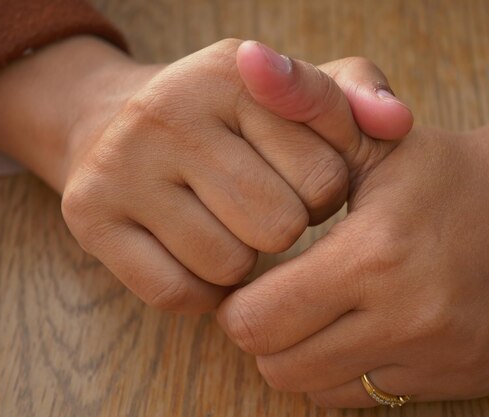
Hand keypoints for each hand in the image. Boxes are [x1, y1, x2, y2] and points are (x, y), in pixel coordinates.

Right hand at [0, 37, 411, 312]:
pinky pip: (179, 293)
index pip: (325, 178)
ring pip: (230, 265)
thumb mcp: (297, 95)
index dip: (321, 194)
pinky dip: (200, 288)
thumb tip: (398, 122)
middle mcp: (169, 110)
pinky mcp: (91, 215)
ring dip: (242, 259)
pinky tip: (194, 252)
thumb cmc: (232, 120)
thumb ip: (359, 98)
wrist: (118, 124)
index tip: (296, 177)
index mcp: (234, 73)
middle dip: (282, 226)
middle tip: (257, 203)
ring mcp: (121, 164)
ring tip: (225, 223)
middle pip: (279, 225)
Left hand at [218, 104, 488, 405]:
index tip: (256, 277)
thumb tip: (247, 61)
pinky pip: (372, 397)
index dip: (240, 303)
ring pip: (321, 389)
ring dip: (308, 353)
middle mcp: (413, 316)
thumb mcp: (371, 133)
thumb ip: (304, 98)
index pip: (256, 322)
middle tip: (285, 295)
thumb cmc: (438, 172)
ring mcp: (444, 356)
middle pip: (280, 366)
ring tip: (327, 307)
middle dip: (268, 333)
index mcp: (376, 253)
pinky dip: (355, 366)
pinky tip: (372, 323)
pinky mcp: (468, 379)